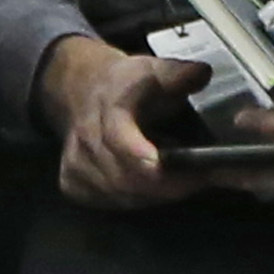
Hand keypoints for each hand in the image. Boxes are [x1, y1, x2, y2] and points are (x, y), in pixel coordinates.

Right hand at [36, 34, 204, 208]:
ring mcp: (76, 164)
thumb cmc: (126, 84)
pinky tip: (152, 187)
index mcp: (109, 108)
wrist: (81, 89)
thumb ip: (179, 74)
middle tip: (200, 179)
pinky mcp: (72, 183)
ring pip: (120, 195)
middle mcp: (87, 139)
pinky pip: (110, 203)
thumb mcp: (154, 70)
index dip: (139, 156)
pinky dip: (137, 200)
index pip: (119, 138)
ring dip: (155, 194)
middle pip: (125, 177)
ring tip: (181, 179)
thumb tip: (202, 74)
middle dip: (167, 184)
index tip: (161, 166)